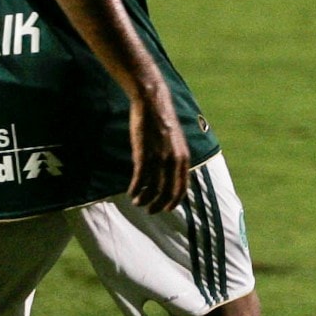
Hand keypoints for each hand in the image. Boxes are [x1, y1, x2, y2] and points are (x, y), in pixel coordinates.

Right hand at [128, 84, 190, 213]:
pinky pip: (139, 180)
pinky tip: (131, 192)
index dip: (174, 201)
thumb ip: (177, 159)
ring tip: (137, 202)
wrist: (153, 104)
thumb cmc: (163, 123)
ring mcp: (158, 158)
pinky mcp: (143, 155)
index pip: (182, 188)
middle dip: (158, 205)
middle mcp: (174, 161)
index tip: (167, 209)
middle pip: (167, 193)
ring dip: (144, 199)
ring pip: (152, 189)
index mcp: (184, 159)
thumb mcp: (177, 143)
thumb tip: (173, 175)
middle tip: (149, 210)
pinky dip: (135, 189)